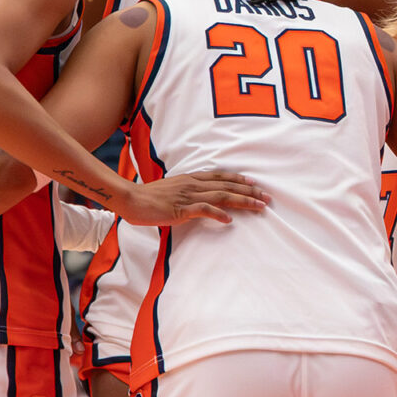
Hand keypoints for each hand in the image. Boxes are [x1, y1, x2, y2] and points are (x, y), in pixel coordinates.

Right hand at [116, 170, 269, 228]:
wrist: (130, 199)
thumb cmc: (148, 198)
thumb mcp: (172, 191)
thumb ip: (186, 193)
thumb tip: (198, 200)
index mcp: (190, 179)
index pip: (220, 176)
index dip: (239, 180)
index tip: (255, 184)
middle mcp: (193, 184)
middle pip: (227, 185)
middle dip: (249, 192)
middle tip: (267, 198)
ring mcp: (187, 196)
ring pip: (221, 196)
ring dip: (242, 201)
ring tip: (258, 207)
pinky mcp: (181, 209)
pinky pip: (203, 209)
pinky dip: (218, 214)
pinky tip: (229, 220)